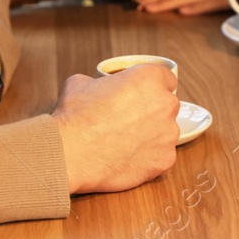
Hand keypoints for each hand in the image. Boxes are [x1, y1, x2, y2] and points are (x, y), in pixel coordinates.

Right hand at [51, 66, 179, 194]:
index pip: (166, 78)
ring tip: (124, 142)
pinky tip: (126, 158)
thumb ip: (102, 83)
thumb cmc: (75, 116)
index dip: (152, 87)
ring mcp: (168, 134)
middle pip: (167, 105)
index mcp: (149, 78)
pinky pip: (161, 156)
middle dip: (152, 111)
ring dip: (151, 135)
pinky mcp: (164, 160)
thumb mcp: (82, 82)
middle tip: (128, 120)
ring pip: (165, 132)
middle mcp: (165, 103)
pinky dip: (148, 158)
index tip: (142, 95)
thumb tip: (99, 88)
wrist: (71, 152)